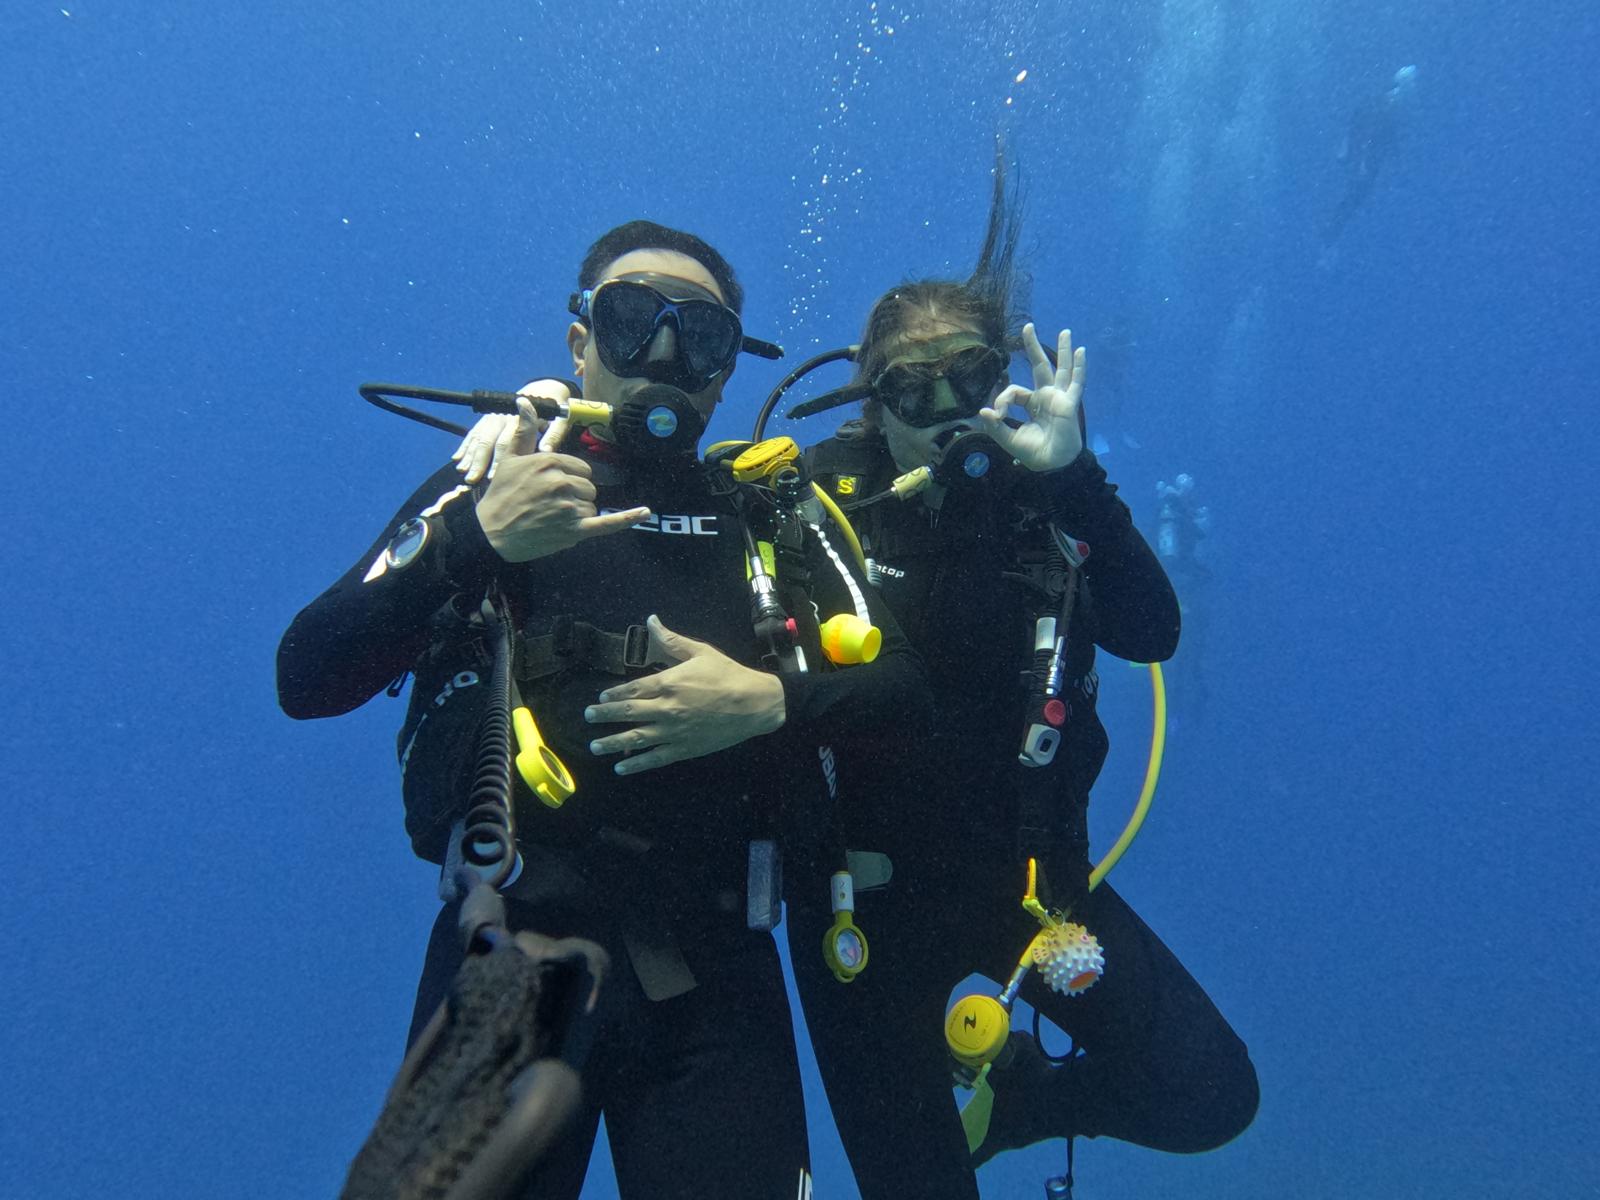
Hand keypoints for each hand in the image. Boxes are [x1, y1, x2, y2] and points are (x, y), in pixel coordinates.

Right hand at [453, 379, 572, 483]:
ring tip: (463, 472)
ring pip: (477, 437)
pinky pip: (473, 433)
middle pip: (487, 440)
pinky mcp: (487, 419)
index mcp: (519, 417)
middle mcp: (502, 417)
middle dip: (478, 461)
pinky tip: (457, 459)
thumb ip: (554, 434)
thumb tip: (546, 451)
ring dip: (469, 455)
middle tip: (472, 479)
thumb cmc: (554, 409)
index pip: (506, 441)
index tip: (493, 476)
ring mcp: (492, 418)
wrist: (543, 389)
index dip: (498, 459)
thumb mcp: (560, 419)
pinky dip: (465, 446)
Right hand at [475, 397, 646, 561]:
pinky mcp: (574, 530)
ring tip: (551, 519)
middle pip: (589, 488)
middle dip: (574, 496)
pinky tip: (644, 512)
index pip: (581, 469)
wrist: (490, 533)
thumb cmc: (500, 495)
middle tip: (548, 505)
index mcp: (550, 461)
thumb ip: (524, 429)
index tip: (551, 488)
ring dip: (577, 514)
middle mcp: (562, 482)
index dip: (570, 479)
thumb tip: (525, 401)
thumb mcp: (510, 457)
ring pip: (591, 506)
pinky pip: (607, 523)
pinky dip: (627, 518)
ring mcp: (569, 507)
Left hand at [583, 615, 786, 774]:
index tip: (601, 698)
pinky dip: (636, 764)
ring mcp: (673, 731)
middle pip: (627, 712)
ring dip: (611, 743)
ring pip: (635, 738)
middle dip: (604, 715)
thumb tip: (651, 620)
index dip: (614, 694)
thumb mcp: (699, 652)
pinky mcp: (683, 748)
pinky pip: (654, 758)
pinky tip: (621, 768)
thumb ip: (671, 640)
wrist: (754, 704)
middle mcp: (666, 708)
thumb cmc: (727, 675)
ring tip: (594, 746)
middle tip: (587, 717)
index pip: (632, 689)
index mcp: (668, 683)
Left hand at [978, 323, 1086, 472]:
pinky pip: (1076, 382)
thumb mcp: (1009, 439)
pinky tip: (1081, 351)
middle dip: (1033, 346)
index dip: (1002, 400)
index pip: (1014, 391)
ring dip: (1063, 350)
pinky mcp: (1069, 403)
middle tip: (1028, 326)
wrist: (1052, 464)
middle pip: (1039, 366)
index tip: (996, 414)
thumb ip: (995, 426)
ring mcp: (1059, 398)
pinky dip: (1079, 367)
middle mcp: (1046, 396)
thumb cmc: (1033, 453)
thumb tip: (981, 411)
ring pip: (1061, 369)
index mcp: (1031, 403)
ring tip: (1064, 331)